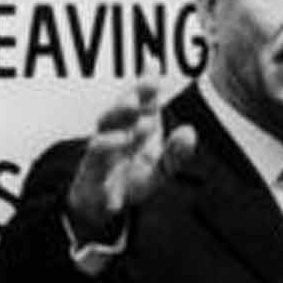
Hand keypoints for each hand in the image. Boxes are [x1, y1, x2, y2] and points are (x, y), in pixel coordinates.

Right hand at [65, 81, 196, 239]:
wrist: (101, 201)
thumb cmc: (133, 173)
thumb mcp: (161, 164)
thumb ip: (177, 149)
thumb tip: (189, 131)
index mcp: (130, 129)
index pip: (136, 104)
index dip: (144, 90)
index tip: (154, 79)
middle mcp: (112, 140)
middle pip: (112, 117)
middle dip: (122, 108)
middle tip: (135, 101)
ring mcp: (99, 163)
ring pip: (98, 146)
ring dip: (110, 141)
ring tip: (125, 138)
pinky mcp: (93, 188)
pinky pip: (98, 190)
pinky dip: (106, 196)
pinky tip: (115, 203)